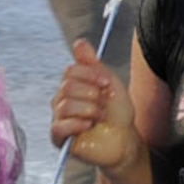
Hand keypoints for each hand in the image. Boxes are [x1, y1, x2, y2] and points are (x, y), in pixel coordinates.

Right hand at [50, 38, 141, 173]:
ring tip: (100, 116)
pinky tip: (89, 125)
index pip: (70, 71)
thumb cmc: (117, 114)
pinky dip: (76, 124)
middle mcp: (62, 100)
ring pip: (64, 106)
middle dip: (91, 94)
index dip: (90, 74)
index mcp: (73, 86)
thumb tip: (79, 42)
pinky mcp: (60, 138)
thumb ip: (93, 64)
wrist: (124, 140)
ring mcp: (60, 119)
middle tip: (104, 103)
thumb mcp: (110, 84)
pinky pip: (58, 127)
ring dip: (88, 110)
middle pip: (67, 87)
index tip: (106, 83)